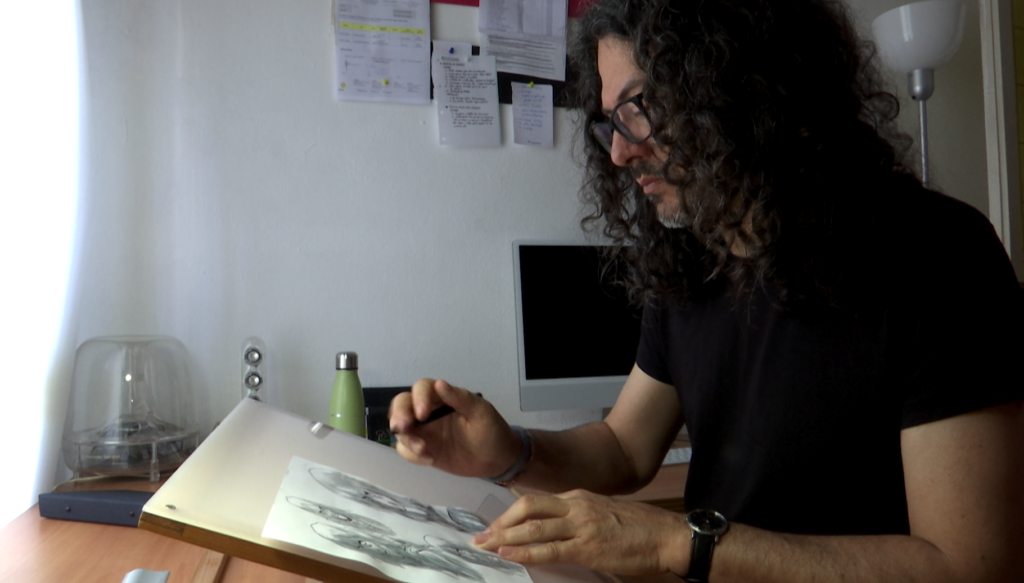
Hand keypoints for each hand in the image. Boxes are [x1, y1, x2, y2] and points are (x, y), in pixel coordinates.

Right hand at [389, 378, 519, 477]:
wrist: (497, 460)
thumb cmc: (491, 430)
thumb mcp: (481, 412)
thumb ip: (461, 399)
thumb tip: (439, 383)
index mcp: (442, 397)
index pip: (422, 388)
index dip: (418, 398)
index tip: (422, 414)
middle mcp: (428, 411)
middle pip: (402, 404)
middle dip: (399, 414)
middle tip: (402, 428)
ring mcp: (425, 431)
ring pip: (401, 428)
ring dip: (406, 438)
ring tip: (424, 450)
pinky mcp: (424, 449)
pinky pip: (406, 449)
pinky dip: (411, 454)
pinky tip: (430, 459)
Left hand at [472, 490, 691, 575]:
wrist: (667, 536)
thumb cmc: (640, 528)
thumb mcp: (604, 511)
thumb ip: (579, 515)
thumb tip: (554, 526)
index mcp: (579, 496)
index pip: (535, 501)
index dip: (510, 513)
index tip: (494, 525)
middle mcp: (576, 505)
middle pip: (527, 507)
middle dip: (500, 522)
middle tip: (480, 537)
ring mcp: (581, 525)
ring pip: (533, 527)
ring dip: (504, 538)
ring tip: (484, 546)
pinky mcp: (588, 547)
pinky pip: (549, 549)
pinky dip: (525, 551)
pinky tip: (508, 554)